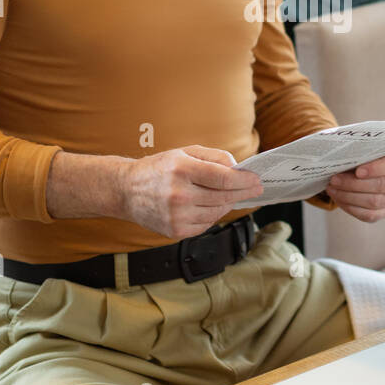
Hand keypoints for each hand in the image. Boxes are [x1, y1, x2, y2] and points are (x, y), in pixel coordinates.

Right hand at [120, 146, 262, 238]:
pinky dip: (214, 215)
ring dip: (229, 204)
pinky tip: (213, 206)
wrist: (127, 190)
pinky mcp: (175, 231)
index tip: (257, 180)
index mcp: (181, 169)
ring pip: (217, 212)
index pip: (222, 178)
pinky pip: (206, 224)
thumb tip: (237, 167)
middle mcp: (178, 194)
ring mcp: (176, 216)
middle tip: (256, 188)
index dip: (244, 180)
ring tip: (233, 195)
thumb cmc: (158, 168)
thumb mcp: (184, 152)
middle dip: (243, 192)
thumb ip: (213, 157)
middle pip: (223, 197)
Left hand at [325, 146, 384, 222]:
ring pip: (374, 201)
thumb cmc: (361, 152)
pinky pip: (369, 215)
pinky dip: (351, 208)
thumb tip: (340, 154)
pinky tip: (339, 198)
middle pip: (382, 185)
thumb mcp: (361, 145)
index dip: (376, 168)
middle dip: (354, 184)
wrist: (362, 165)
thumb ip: (357, 147)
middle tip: (334, 179)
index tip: (358, 171)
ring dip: (349, 196)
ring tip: (332, 188)